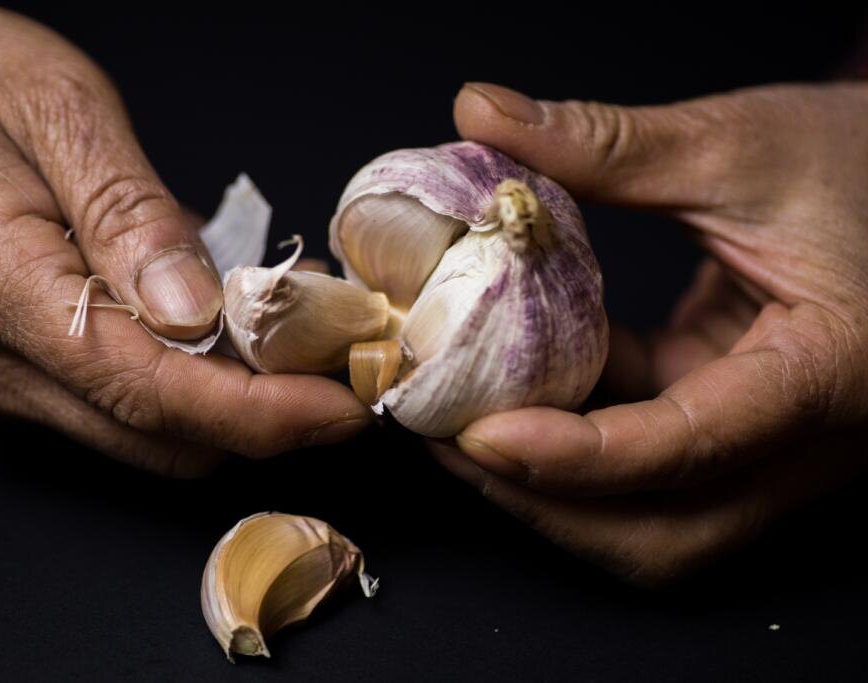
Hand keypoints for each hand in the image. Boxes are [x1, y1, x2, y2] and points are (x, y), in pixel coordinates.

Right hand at [0, 1, 367, 475]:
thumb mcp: (58, 108)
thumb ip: (129, 218)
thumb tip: (196, 313)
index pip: (148, 390)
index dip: (259, 413)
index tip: (341, 406)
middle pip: (156, 437)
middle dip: (264, 420)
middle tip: (341, 369)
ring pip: (144, 437)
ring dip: (234, 408)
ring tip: (302, 347)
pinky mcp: (9, 371)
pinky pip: (120, 407)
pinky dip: (192, 387)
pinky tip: (235, 333)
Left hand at [431, 81, 867, 584]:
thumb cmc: (861, 160)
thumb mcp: (738, 147)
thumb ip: (607, 145)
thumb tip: (482, 111)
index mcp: (829, 374)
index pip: (692, 447)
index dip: (576, 457)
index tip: (477, 433)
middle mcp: (807, 441)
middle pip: (666, 534)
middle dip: (547, 505)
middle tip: (449, 443)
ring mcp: (770, 446)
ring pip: (653, 518)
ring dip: (552, 485)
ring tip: (463, 423)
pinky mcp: (735, 428)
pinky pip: (647, 465)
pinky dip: (575, 438)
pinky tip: (517, 384)